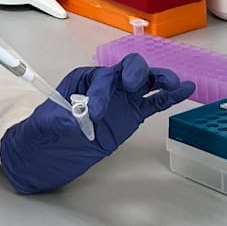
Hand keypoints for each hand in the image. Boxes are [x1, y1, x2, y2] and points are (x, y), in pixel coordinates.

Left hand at [0, 53, 194, 194]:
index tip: (94, 114)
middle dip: (135, 73)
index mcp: (83, 80)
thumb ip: (64, 120)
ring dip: (159, 79)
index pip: (100, 79)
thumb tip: (80, 119)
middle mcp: (105, 85)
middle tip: (134, 85)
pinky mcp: (129, 116)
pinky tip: (185, 90)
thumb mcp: (46, 126)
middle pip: (127, 70)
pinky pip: (152, 103)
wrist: (43, 155)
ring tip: (174, 82)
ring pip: (144, 83)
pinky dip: (168, 97)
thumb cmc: (41, 134)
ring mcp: (120, 100)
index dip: (100, 94)